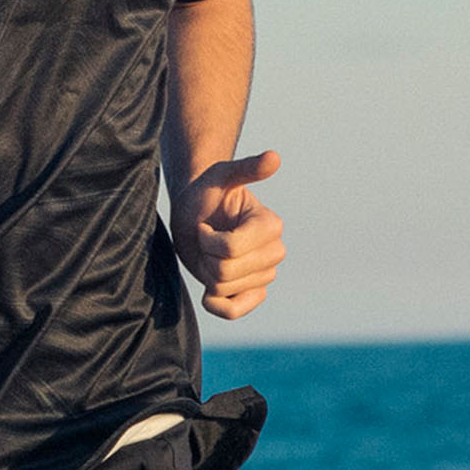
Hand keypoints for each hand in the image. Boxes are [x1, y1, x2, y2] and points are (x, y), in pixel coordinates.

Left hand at [171, 150, 282, 319]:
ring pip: (223, 290)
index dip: (207, 238)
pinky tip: (210, 288)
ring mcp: (264, 275)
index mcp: (270, 225)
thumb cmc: (206, 192)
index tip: (206, 224)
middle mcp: (274, 252)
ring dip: (205, 271)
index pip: (230, 249)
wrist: (195, 214)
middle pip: (225, 272)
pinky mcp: (252, 294)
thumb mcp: (220, 176)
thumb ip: (245, 169)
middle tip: (206, 238)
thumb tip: (274, 157)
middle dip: (205, 254)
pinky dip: (217, 304)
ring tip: (209, 252)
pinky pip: (233, 311)